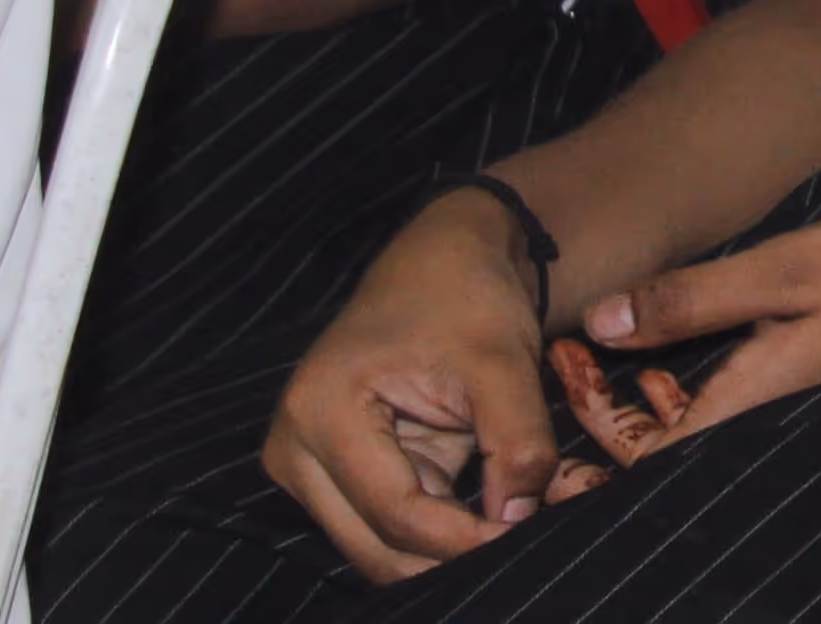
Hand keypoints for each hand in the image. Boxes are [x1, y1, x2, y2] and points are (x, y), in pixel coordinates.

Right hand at [260, 193, 561, 578]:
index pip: (396, 509)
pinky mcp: (336, 476)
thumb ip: (517, 442)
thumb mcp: (503, 361)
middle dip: (448, 557)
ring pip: (377, 547)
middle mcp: (295, 448)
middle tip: (522, 552)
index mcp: (321, 410)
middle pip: (374, 544)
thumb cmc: (467, 297)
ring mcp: (309, 468)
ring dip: (441, 553)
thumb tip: (517, 521)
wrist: (442, 262)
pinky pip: (386, 528)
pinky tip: (485, 528)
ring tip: (509, 537)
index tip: (524, 540)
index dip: (462, 538)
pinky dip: (436, 536)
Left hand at [559, 193, 820, 461]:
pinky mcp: (810, 369)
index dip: (586, 428)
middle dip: (603, 410)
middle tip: (571, 343)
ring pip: (693, 419)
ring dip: (646, 389)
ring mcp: (790, 393)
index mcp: (752, 400)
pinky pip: (727, 392)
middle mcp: (765, 411)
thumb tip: (600, 322)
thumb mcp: (792, 267)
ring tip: (614, 332)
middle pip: (659, 446)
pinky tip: (685, 329)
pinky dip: (690, 372)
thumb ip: (696, 297)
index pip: (642, 457)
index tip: (559, 358)